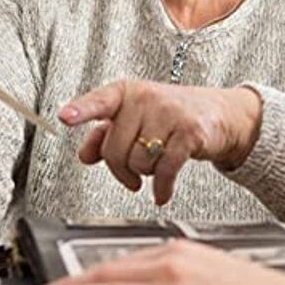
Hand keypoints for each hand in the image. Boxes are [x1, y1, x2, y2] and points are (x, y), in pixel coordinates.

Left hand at [58, 81, 260, 204]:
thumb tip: (85, 154)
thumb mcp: (135, 118)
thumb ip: (105, 134)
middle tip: (133, 171)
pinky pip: (165, 170)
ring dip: (145, 173)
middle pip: (115, 149)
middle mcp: (147, 98)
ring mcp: (170, 113)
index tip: (64, 117)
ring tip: (156, 164)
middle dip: (121, 168)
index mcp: (127, 92)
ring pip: (138, 162)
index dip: (81, 110)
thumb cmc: (172, 115)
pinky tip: (163, 192)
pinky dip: (162, 188)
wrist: (220, 113)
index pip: (100, 101)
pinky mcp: (190, 133)